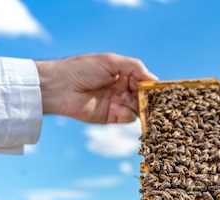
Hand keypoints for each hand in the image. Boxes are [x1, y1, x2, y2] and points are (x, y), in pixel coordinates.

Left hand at [35, 53, 157, 123]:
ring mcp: (118, 103)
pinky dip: (127, 112)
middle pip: (145, 97)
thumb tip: (154, 79)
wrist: (60, 86)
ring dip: (136, 104)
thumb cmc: (82, 69)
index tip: (160, 89)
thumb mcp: (111, 61)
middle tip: (147, 98)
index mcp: (123, 74)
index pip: (145, 81)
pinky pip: (128, 118)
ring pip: (139, 108)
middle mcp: (122, 89)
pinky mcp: (111, 116)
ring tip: (125, 98)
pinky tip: (116, 106)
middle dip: (147, 98)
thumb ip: (135, 67)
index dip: (153, 86)